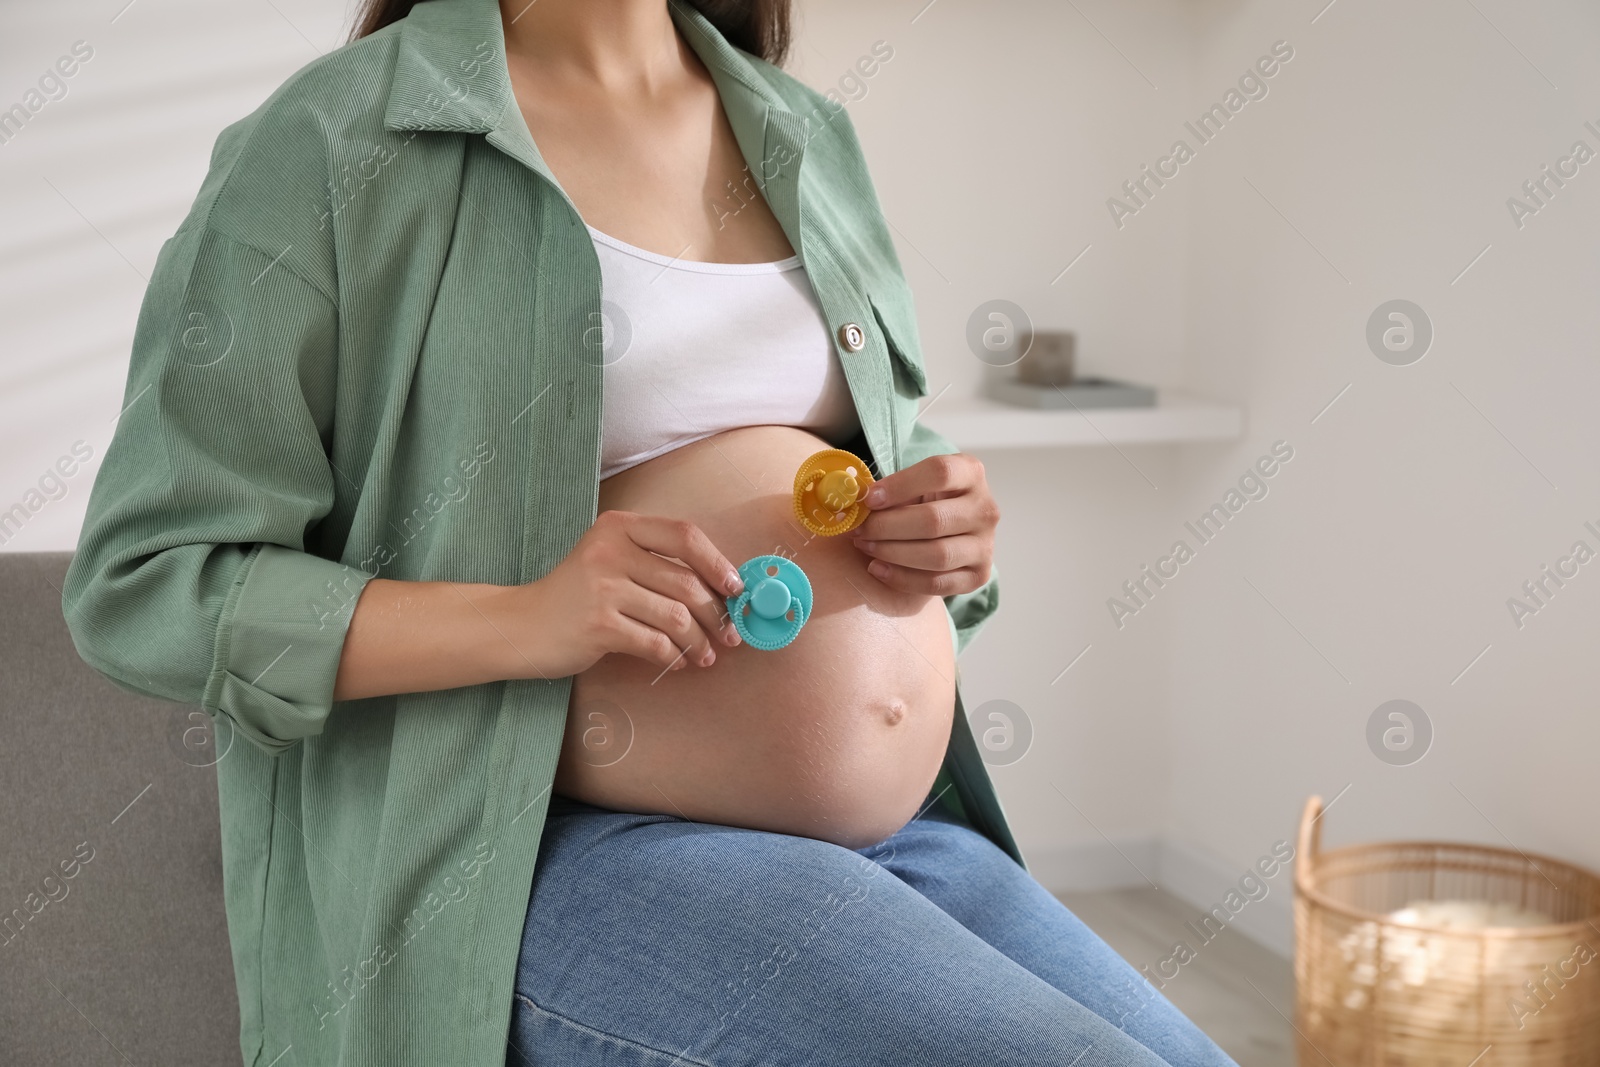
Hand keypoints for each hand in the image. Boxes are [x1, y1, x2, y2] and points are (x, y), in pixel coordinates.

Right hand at [515, 510, 743, 676]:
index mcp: (619, 526)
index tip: (736, 589)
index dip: (718, 563)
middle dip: (716, 614)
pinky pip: (655, 644)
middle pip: (686, 582)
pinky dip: (674, 657)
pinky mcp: (599, 626)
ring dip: (699, 642)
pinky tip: (678, 662)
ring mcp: (603, 589)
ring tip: (705, 655)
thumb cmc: (575, 594)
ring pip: (676, 617)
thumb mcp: (609, 559)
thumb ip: (654, 563)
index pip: (685, 536)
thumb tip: (719, 587)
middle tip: (729, 634)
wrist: (522, 625)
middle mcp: (611, 551)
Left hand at [850, 453, 998, 595]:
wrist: (955, 530)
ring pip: (937, 555)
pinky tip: (877, 568)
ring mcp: (985, 545)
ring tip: (865, 546)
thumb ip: (890, 490)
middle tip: (859, 529)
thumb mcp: (914, 485)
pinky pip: (938, 583)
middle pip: (934, 520)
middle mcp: (986, 509)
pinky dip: (902, 579)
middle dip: (887, 527)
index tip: (869, 499)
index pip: (939, 472)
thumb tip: (854, 501)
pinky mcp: (978, 576)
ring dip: (892, 553)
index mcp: (971, 473)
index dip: (900, 485)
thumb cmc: (926, 501)